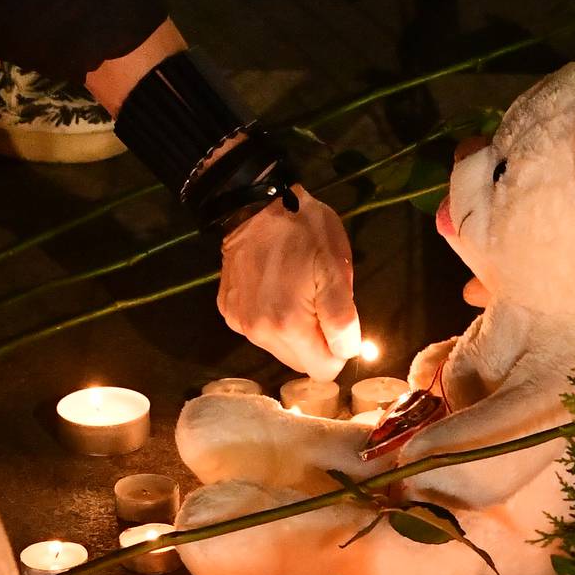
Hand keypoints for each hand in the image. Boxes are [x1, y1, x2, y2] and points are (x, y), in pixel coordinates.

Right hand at [218, 191, 358, 378]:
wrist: (254, 204)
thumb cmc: (303, 232)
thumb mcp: (336, 269)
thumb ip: (342, 319)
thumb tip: (346, 353)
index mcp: (289, 326)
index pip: (323, 370)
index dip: (337, 349)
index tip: (336, 321)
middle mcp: (259, 333)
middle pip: (299, 362)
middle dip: (315, 340)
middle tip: (317, 299)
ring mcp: (239, 322)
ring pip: (279, 347)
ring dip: (293, 328)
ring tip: (295, 289)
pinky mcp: (228, 310)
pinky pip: (258, 328)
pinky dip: (270, 315)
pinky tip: (274, 286)